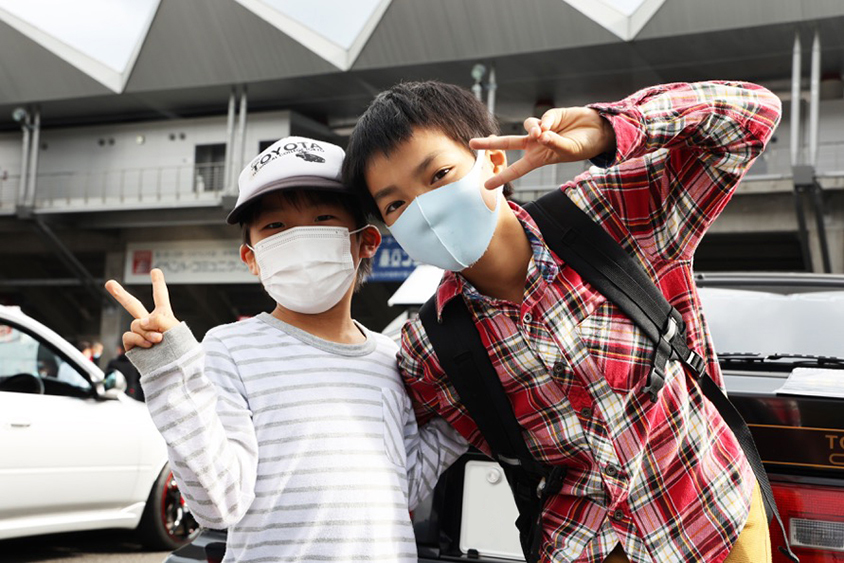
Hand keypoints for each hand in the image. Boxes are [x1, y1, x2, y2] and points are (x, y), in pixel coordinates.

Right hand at [105, 269, 179, 350]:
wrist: (175, 369)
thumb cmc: (180, 348)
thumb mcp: (174, 327)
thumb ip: (157, 318)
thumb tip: (141, 322)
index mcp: (164, 316)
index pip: (160, 296)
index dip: (157, 283)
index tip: (155, 270)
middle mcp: (150, 323)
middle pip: (133, 305)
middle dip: (120, 294)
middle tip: (109, 283)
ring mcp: (140, 334)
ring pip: (135, 324)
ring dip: (146, 331)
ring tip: (158, 340)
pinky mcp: (133, 345)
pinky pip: (129, 336)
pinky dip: (139, 339)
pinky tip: (149, 345)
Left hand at [469, 107, 615, 188]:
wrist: (599, 130)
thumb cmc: (584, 146)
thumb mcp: (569, 151)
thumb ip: (554, 143)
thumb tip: (539, 133)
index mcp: (538, 159)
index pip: (517, 169)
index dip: (502, 177)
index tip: (486, 185)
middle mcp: (536, 144)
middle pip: (507, 144)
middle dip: (489, 143)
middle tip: (471, 143)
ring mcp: (541, 129)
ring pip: (526, 126)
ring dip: (532, 129)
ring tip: (542, 132)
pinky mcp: (549, 116)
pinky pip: (542, 118)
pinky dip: (546, 122)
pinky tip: (554, 125)